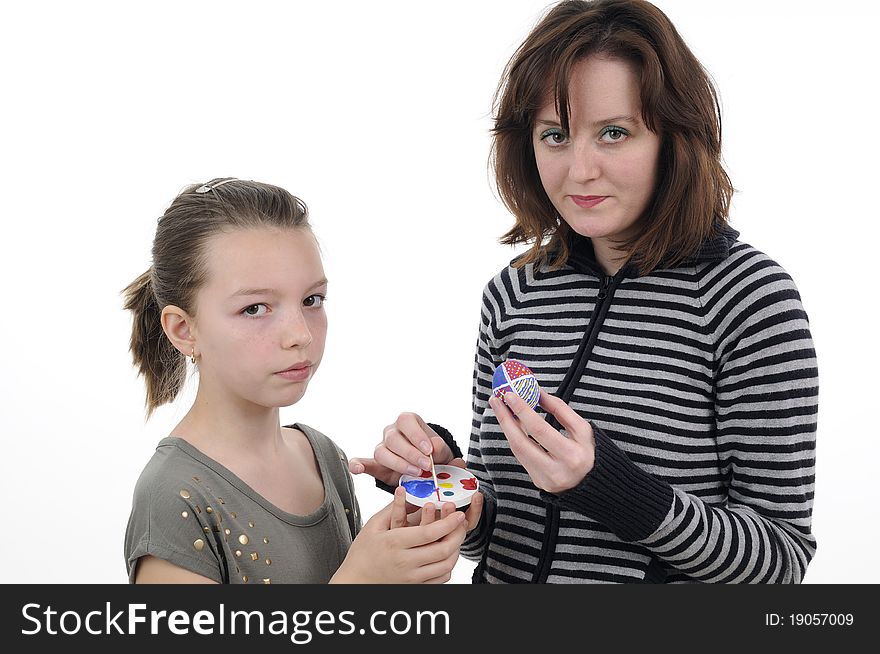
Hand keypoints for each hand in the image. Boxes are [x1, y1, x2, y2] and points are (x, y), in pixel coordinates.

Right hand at [330, 487, 467, 583]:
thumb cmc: (362, 553)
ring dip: (456, 550)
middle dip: (458, 534)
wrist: (355, 581)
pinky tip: (446, 554)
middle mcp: (405, 562)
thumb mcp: (373, 526)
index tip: (458, 513)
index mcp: (395, 543)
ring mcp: (412, 578)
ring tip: (456, 537)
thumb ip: (392, 509)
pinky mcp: (415, 587)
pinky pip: (440, 579)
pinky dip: (448, 566)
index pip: (430, 532)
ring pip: (446, 566)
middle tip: (462, 523)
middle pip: (443, 550)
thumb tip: (406, 491)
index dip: (448, 522)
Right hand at [348, 412, 467, 484]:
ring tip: (415, 473)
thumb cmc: (434, 454)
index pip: (406, 421)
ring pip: (381, 452)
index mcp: (407, 422)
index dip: (416, 435)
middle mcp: (392, 432)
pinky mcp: (376, 464)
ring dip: (398, 464)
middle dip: (410, 454)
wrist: (427, 467)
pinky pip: (363, 462)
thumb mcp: (442, 450)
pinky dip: (358, 465)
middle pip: (393, 439)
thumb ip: (440, 448)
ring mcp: (382, 447)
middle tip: (426, 466)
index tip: (429, 450)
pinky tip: (357, 469)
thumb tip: (434, 447)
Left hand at [488, 390, 594, 493]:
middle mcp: (556, 471)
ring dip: (506, 427)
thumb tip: (537, 391)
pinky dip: (515, 438)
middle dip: (505, 418)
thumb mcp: (583, 429)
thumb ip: (560, 409)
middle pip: (521, 442)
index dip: (522, 411)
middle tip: (496, 399)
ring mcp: (545, 480)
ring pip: (517, 451)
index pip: (540, 430)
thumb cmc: (591, 453)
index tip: (510, 394)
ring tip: (500, 408)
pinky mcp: (538, 483)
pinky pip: (522, 457)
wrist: (596, 485)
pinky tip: (511, 424)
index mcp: (571, 456)